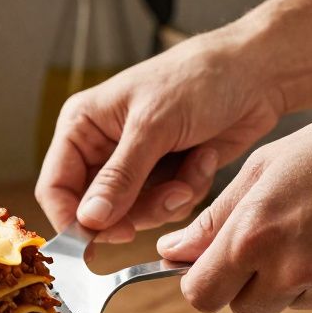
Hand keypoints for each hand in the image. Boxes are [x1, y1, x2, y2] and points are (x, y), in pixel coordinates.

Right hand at [35, 32, 284, 240]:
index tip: (98, 239)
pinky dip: (188, 191)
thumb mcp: (153, 126)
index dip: (72, 218)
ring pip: (131, 215)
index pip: (55, 187)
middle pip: (95, 210)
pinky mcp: (163, 178)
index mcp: (81, 127)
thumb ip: (119, 177)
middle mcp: (100, 150)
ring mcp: (132, 167)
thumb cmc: (199, 79)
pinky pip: (163, 210)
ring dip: (168, 200)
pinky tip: (204, 160)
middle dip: (134, 210)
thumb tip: (88, 220)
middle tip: (168, 198)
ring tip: (194, 166)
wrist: (256, 73)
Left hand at [156, 98, 311, 312]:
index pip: (198, 295)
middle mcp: (289, 270)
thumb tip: (172, 252)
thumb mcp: (268, 166)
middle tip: (265, 244)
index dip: (198, 280)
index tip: (207, 263)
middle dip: (241, 285)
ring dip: (286, 282)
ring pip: (284, 304)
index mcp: (254, 236)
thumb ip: (215, 218)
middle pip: (239, 308)